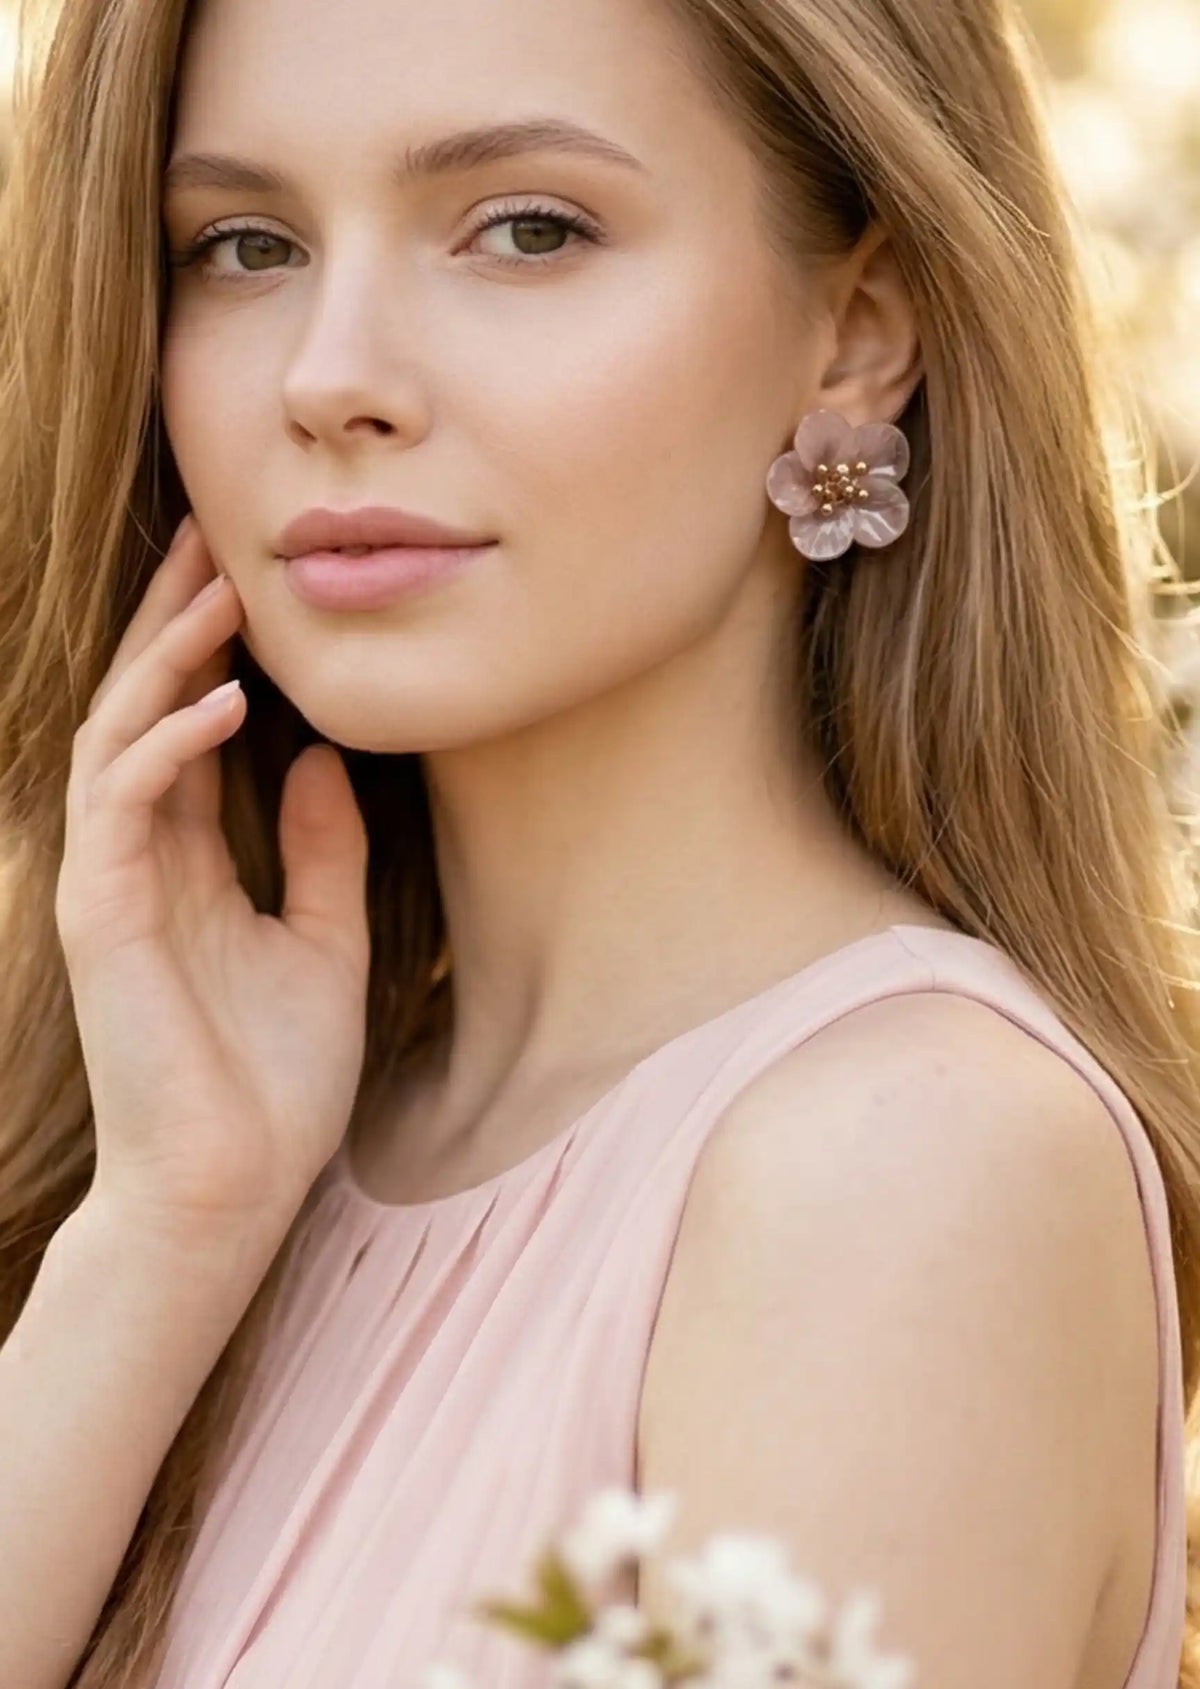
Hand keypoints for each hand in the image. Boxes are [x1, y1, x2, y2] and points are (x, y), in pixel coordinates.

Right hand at [55, 515, 370, 1238]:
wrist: (234, 1188)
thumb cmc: (275, 1083)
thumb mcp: (327, 943)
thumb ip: (324, 852)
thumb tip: (321, 755)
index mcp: (190, 865)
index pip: (187, 731)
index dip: (211, 655)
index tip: (251, 581)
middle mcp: (141, 860)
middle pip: (143, 710)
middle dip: (174, 624)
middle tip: (212, 537)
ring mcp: (112, 882)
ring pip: (119, 735)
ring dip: (166, 660)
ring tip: (220, 593)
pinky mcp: (99, 911)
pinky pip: (123, 800)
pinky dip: (167, 743)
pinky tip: (225, 701)